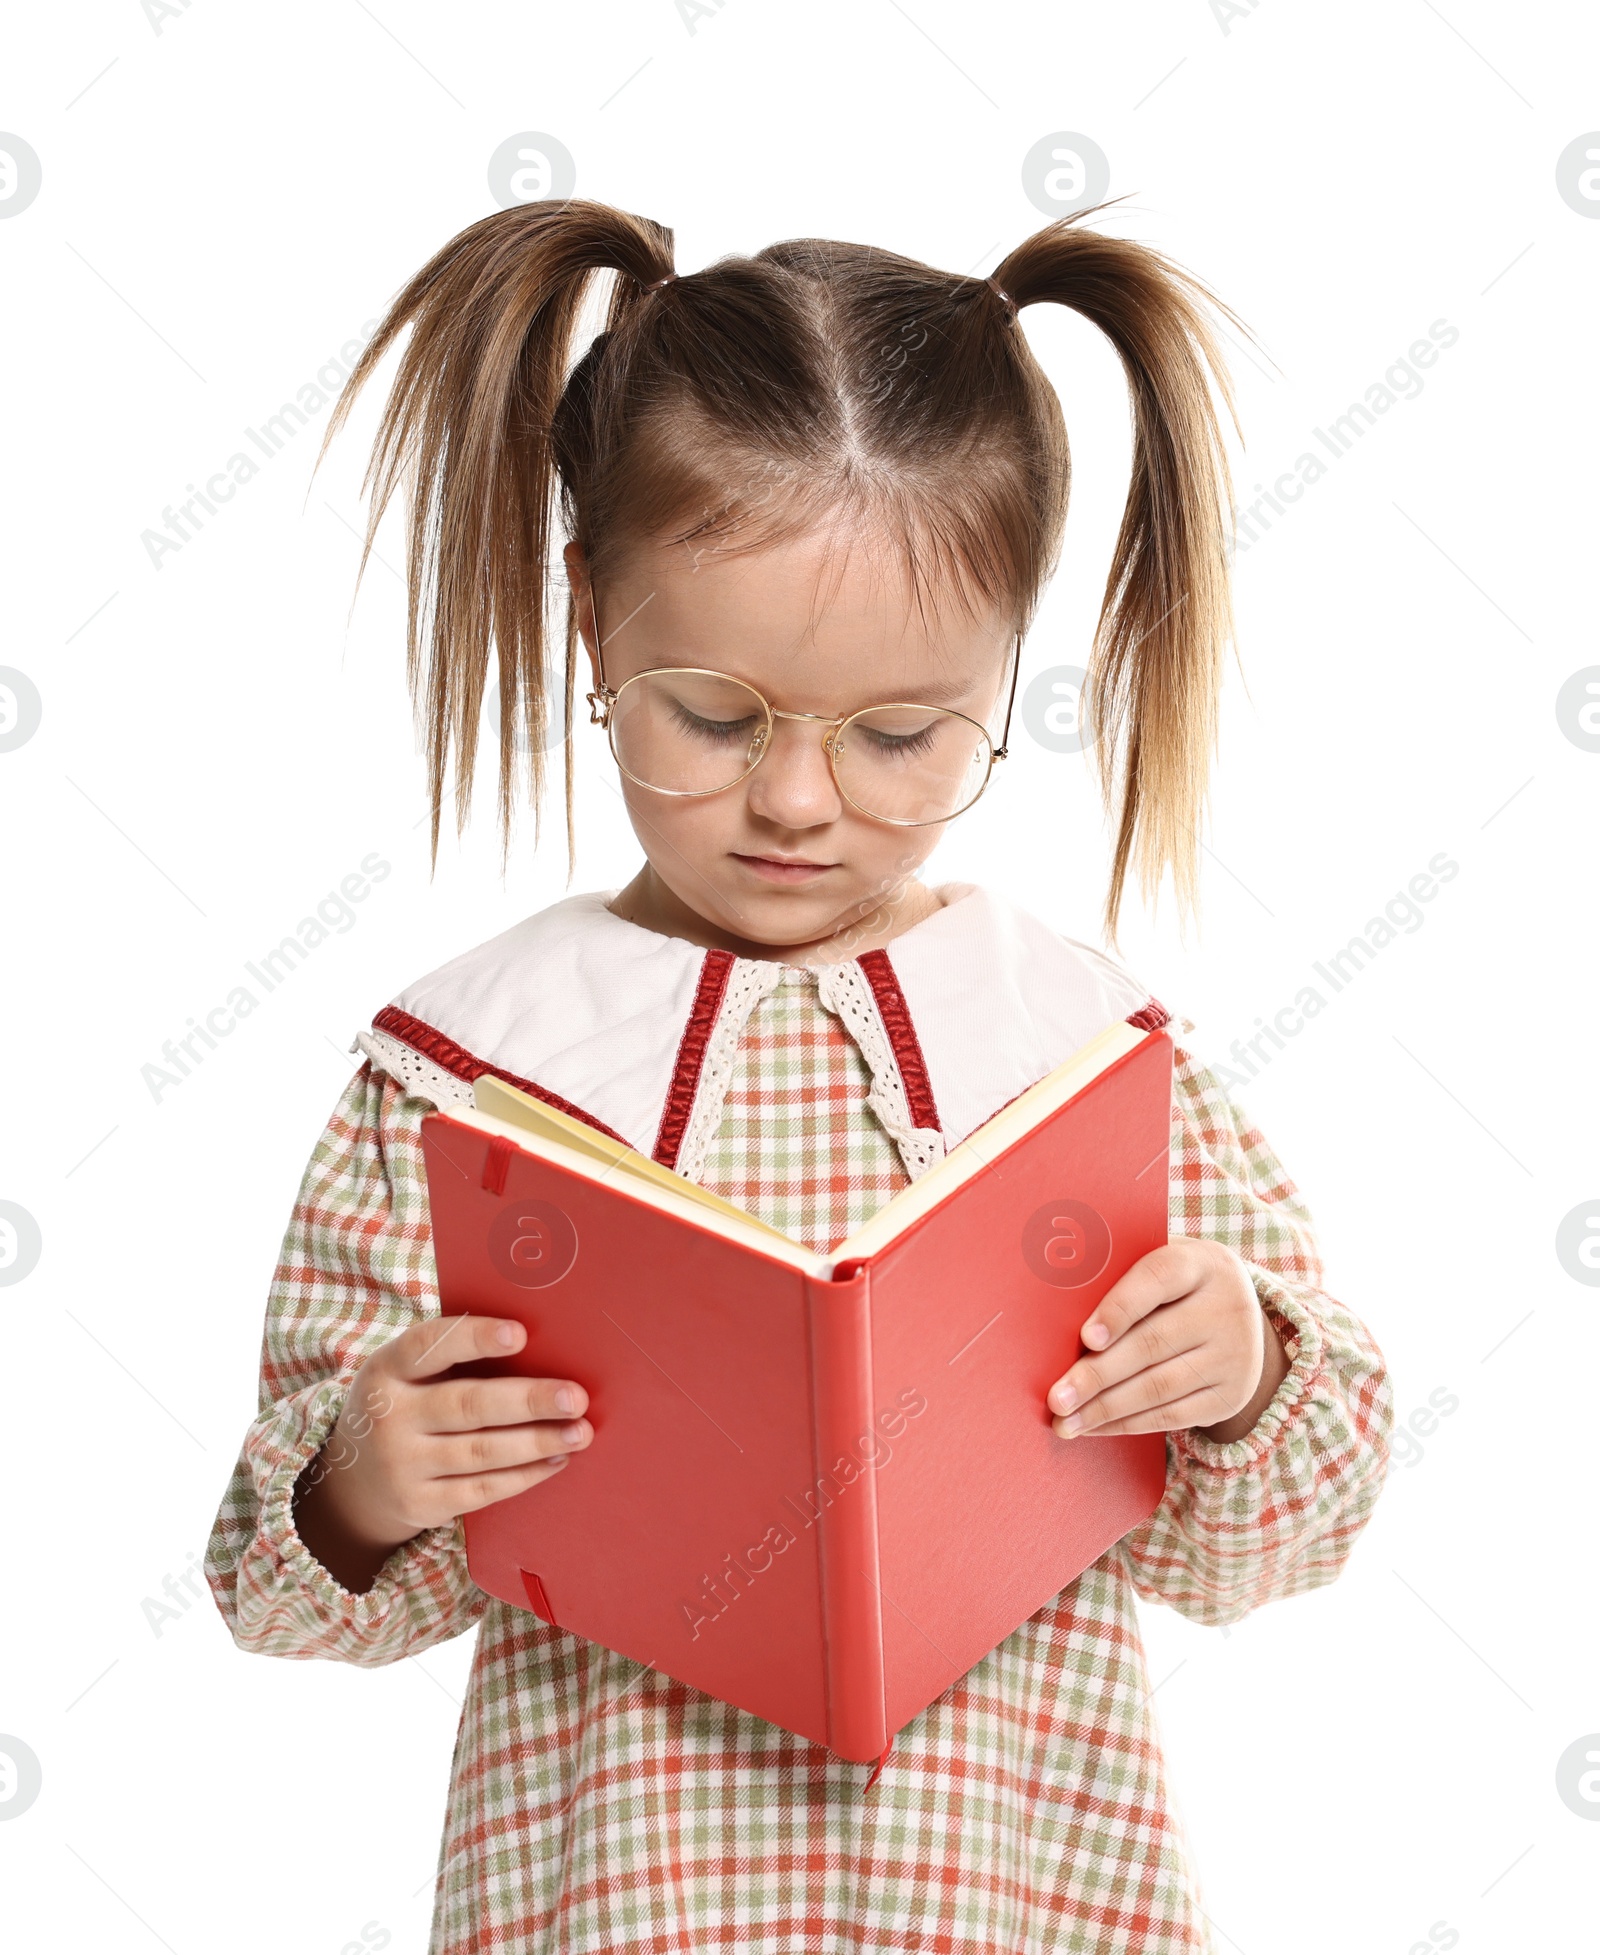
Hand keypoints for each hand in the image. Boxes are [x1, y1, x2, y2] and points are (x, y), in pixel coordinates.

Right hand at [292, 1315, 590, 1592]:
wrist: (353, 1483)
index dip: (475, 1338)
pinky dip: (525, 1475)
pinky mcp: (420, 1505)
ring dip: (538, 1441)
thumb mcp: (407, 1373)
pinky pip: (482, 1490)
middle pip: (467, 1405)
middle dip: (527, 1401)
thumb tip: (542, 1342)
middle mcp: (389, 1417)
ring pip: (482, 1452)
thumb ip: (455, 1356)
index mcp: (387, 1369)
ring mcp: (402, 1466)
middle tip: (576, 1397)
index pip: (429, 1346)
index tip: (520, 1334)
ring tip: (581, 1431)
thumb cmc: (405, 1405)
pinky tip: (556, 1458)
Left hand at [1046, 1239, 1288, 1444]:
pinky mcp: (1230, 1396)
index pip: (1158, 1279)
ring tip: (1065, 1421)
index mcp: (1200, 1264)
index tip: (1085, 1338)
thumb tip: (1056, 1303)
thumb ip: (1118, 1274)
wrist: (1241, 1318)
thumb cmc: (1173, 1287)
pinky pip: (1171, 1416)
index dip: (1120, 1308)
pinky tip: (1094, 1427)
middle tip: (1056, 1397)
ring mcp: (1234, 1356)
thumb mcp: (1158, 1262)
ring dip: (1104, 1409)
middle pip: (1152, 1343)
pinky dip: (1126, 1425)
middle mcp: (1226, 1308)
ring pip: (1158, 1387)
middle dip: (1097, 1375)